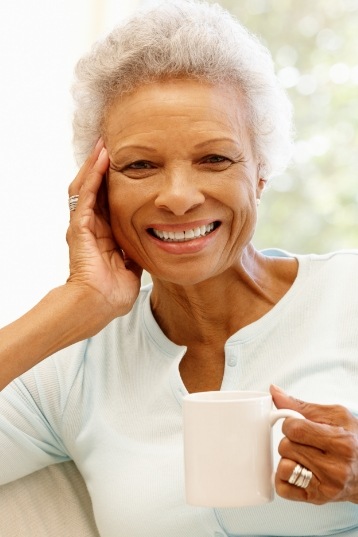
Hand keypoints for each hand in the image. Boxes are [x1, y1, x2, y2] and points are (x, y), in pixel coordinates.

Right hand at [66, 139, 141, 324]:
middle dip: (102, 167)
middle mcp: (90, 227)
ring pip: (86, 187)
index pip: (107, 201)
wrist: (99, 305)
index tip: (126, 166)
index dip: (114, 184)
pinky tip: (101, 161)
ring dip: (96, 165)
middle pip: (95, 189)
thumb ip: (136, 252)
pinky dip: (93, 177)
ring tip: (105, 145)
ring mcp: (82, 226)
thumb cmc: (112, 294)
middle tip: (112, 146)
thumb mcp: (131, 267)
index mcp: (103, 235)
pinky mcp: (79, 227)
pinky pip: (85, 196)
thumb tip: (152, 245)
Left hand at [270, 385, 357, 504]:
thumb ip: (301, 406)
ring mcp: (326, 487)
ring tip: (302, 456)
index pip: (295, 429)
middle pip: (286, 447)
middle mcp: (336, 468)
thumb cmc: (353, 439)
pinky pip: (283, 489)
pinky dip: (284, 478)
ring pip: (283, 467)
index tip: (296, 424)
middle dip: (289, 440)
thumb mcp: (335, 415)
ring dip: (287, 459)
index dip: (290, 423)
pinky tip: (297, 470)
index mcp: (342, 443)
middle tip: (304, 441)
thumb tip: (274, 392)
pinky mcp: (317, 499)